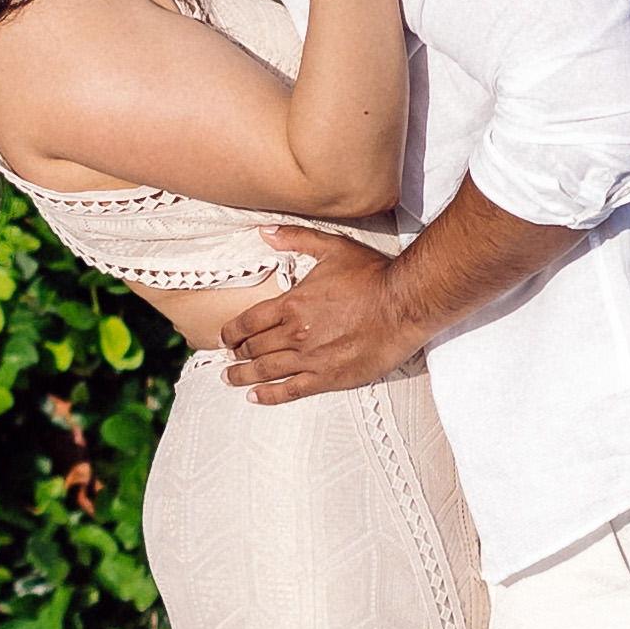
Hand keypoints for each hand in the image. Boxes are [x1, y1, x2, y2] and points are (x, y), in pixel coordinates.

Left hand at [224, 251, 427, 405]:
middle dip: (237, 353)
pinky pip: (291, 390)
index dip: (231, 331)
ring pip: (266, 371)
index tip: (224, 337)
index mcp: (292, 304)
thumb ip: (296, 238)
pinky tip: (256, 397)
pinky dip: (269, 395)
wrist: (405, 304)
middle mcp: (296, 333)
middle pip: (254, 347)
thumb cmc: (372, 275)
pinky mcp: (330, 377)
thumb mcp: (332, 247)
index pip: (249, 321)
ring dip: (243, 376)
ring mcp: (311, 358)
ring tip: (231, 379)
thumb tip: (265, 231)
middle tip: (229, 358)